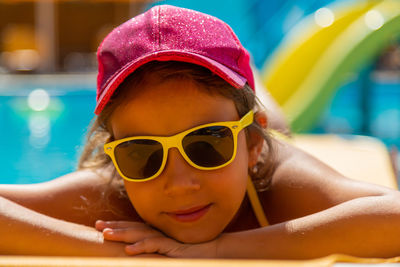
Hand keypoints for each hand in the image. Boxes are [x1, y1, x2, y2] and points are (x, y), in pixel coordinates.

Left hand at [95, 220, 217, 257]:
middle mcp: (159, 233)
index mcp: (157, 233)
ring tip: (106, 235)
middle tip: (97, 225)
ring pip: (140, 235)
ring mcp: (166, 239)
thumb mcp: (170, 251)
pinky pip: (155, 246)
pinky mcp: (173, 247)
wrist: (214, 252)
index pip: (134, 227)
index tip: (101, 224)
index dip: (118, 225)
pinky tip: (129, 250)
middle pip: (133, 228)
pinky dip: (141, 247)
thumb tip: (137, 251)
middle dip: (115, 226)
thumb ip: (156, 248)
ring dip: (123, 234)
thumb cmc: (192, 252)